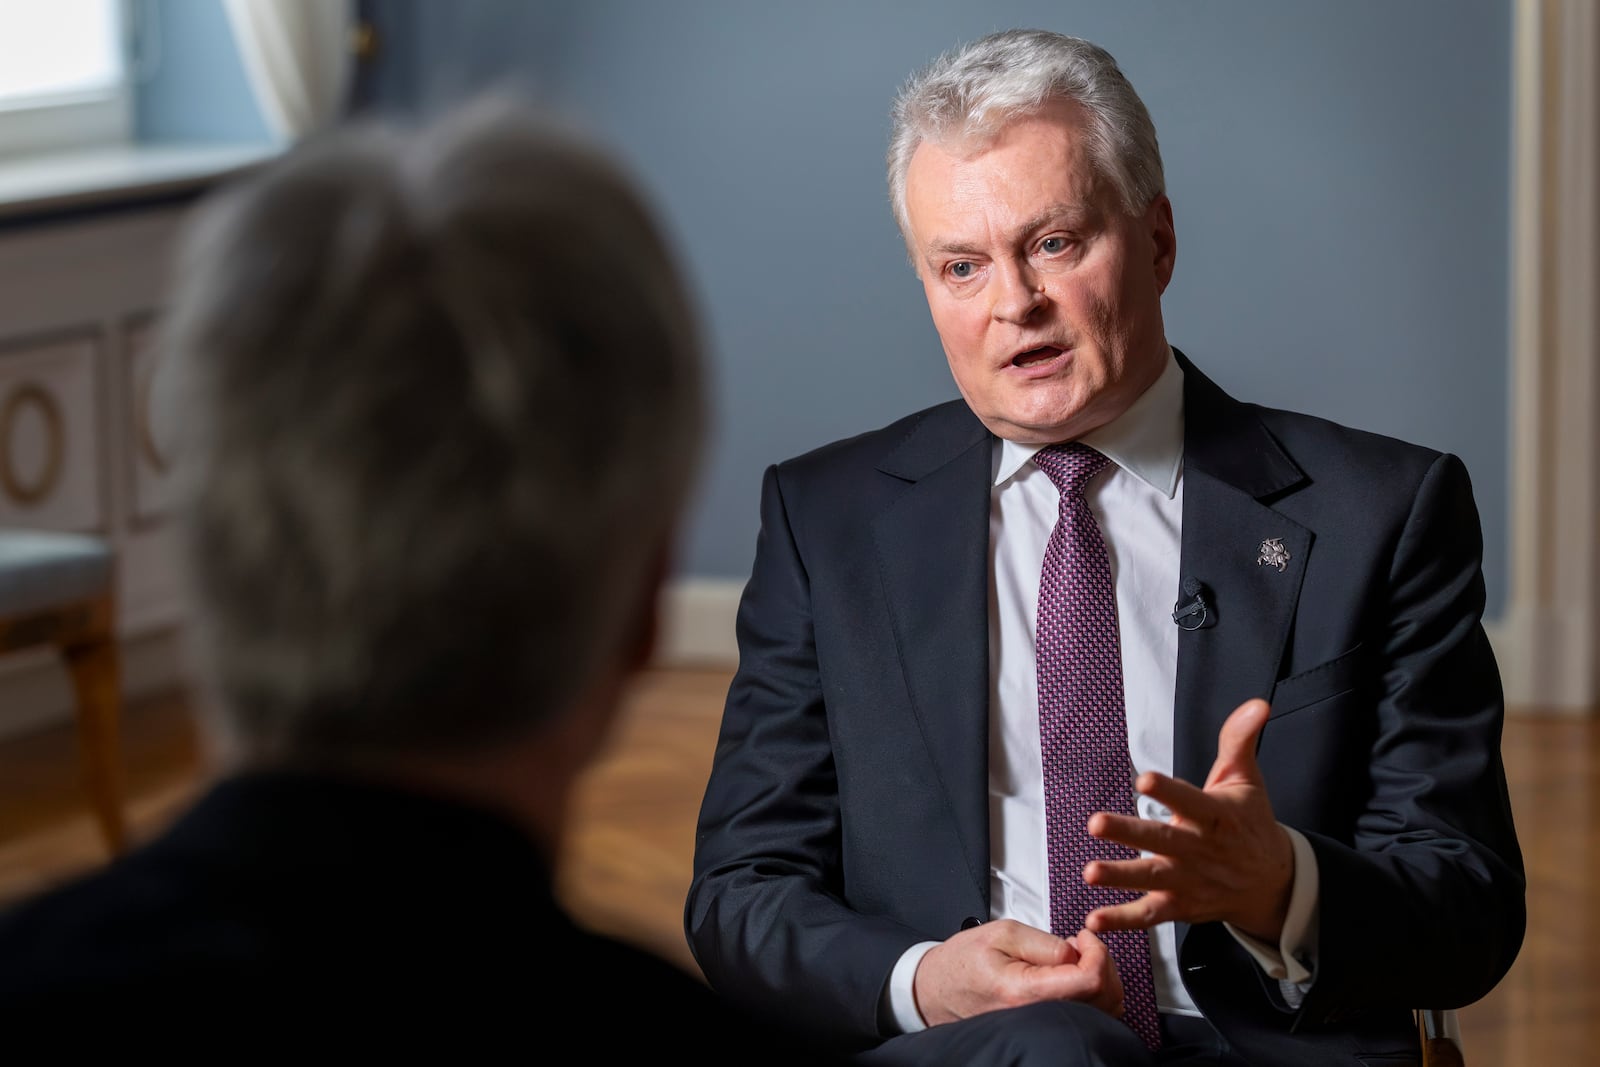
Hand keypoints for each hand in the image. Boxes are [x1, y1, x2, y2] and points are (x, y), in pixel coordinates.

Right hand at [913, 919, 1123, 1025]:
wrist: (938, 990)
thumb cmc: (964, 961)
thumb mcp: (1001, 934)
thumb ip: (1045, 943)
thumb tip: (1077, 954)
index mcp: (1026, 992)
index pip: (1090, 980)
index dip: (1097, 951)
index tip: (1083, 935)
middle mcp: (1039, 1017)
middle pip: (1105, 998)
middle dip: (1103, 962)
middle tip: (1080, 943)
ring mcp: (1045, 1026)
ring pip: (1103, 1009)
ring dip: (1100, 977)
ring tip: (1074, 957)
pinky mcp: (1048, 1028)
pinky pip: (1090, 1016)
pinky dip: (1093, 992)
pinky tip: (1071, 974)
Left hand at [1081, 697, 1294, 942]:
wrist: (1273, 883)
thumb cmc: (1250, 824)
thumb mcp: (1246, 779)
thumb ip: (1239, 740)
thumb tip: (1257, 703)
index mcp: (1215, 816)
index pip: (1191, 800)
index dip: (1169, 791)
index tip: (1144, 779)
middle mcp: (1199, 850)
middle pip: (1163, 842)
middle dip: (1130, 833)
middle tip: (1097, 824)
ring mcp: (1188, 881)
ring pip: (1152, 880)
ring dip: (1120, 877)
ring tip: (1090, 872)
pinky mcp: (1179, 906)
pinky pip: (1149, 915)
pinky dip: (1123, 919)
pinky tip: (1094, 918)